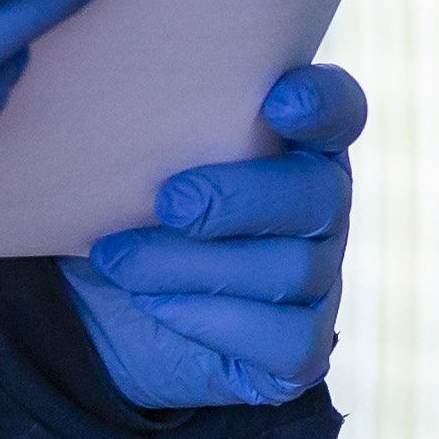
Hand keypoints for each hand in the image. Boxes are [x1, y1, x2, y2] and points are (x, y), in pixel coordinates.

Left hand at [61, 66, 366, 409]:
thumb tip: (104, 89)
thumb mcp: (123, 162)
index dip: (323, 105)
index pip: (339, 112)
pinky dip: (211, 319)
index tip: (279, 102)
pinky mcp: (299, 349)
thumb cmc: (120, 214)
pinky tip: (155, 304)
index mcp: (294, 145)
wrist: (99, 314)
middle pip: (318, 194)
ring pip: (290, 269)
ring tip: (119, 259)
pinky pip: (284, 338)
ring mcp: (318, 282)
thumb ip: (144, 123)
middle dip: (241, 197)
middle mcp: (319, 210)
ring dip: (194, 263)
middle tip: (169, 202)